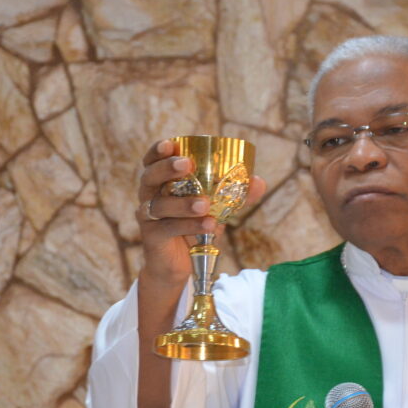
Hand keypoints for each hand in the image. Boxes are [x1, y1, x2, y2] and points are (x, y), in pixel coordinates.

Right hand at [137, 139, 266, 286]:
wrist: (181, 264)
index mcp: (161, 182)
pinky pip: (168, 228)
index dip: (158, 151)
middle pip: (149, 177)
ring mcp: (148, 217)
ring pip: (159, 205)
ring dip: (182, 203)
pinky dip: (189, 226)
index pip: (153, 161)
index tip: (171, 144)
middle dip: (166, 168)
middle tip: (186, 165)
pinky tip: (208, 225)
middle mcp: (150, 196)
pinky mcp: (152, 237)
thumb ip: (236, 194)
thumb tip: (259, 181)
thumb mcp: (216, 208)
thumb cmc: (194, 227)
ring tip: (205, 205)